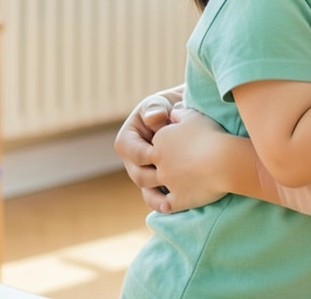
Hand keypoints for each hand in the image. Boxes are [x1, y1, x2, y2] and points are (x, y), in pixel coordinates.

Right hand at [115, 88, 185, 209]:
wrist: (183, 120)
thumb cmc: (169, 108)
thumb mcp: (159, 104)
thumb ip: (155, 108)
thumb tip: (155, 117)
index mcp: (126, 141)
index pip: (133, 152)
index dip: (147, 155)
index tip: (161, 156)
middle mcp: (132, 161)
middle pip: (139, 175)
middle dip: (155, 177)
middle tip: (173, 178)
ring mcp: (144, 175)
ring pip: (147, 191)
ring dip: (158, 197)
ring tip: (171, 201)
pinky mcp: (157, 184)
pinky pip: (156, 198)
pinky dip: (164, 203)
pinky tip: (174, 205)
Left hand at [147, 108, 235, 212]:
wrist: (224, 160)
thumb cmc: (210, 135)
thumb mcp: (193, 116)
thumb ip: (179, 113)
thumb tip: (172, 112)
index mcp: (159, 141)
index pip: (153, 145)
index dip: (161, 147)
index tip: (171, 149)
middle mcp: (158, 162)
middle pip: (148, 166)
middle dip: (151, 168)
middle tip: (158, 169)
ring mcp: (166, 182)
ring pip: (150, 188)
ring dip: (151, 189)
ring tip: (157, 189)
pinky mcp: (177, 199)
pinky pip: (165, 205)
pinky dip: (164, 206)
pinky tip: (166, 206)